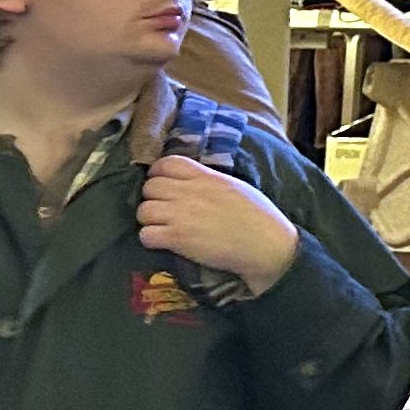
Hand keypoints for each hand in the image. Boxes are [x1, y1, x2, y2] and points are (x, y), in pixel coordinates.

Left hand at [139, 153, 298, 293]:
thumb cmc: (258, 216)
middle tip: (164, 209)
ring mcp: (181, 215)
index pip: (167, 163)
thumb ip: (209, 181)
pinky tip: (164, 242)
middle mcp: (190, 192)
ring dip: (150, 220)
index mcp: (206, 177)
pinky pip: (146, 234)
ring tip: (162, 227)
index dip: (158, 173)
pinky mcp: (177, 239)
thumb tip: (190, 182)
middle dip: (153, 198)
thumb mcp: (235, 187)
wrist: (266, 245)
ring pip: (144, 210)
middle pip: (150, 187)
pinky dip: (151, 239)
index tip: (163, 184)